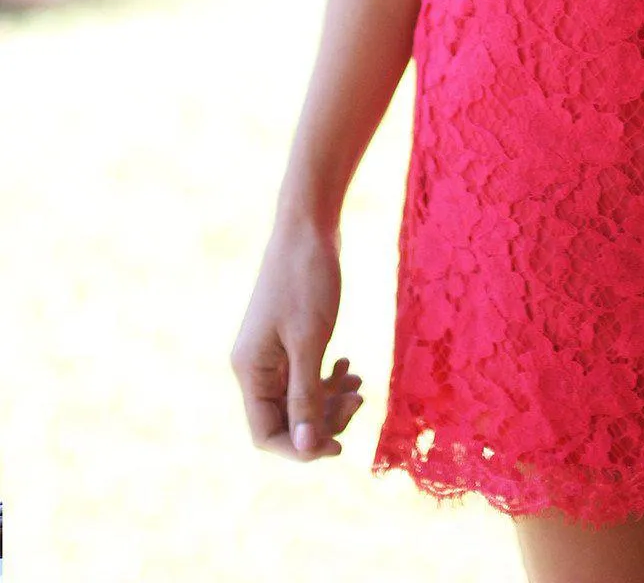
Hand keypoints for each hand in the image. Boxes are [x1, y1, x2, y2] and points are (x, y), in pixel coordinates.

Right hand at [230, 215, 365, 460]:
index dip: (300, 449)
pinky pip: (306, 376)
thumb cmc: (306, 281)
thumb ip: (306, 397)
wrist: (309, 227)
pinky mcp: (289, 339)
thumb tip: (307, 448)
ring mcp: (271, 353)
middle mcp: (255, 367)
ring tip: (360, 386)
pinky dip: (328, 379)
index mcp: (250, 372)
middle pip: (285, 421)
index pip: (265, 435)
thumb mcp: (310, 342)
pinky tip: (349, 366)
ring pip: (299, 400)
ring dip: (330, 401)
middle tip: (359, 402)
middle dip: (323, 421)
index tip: (339, 445)